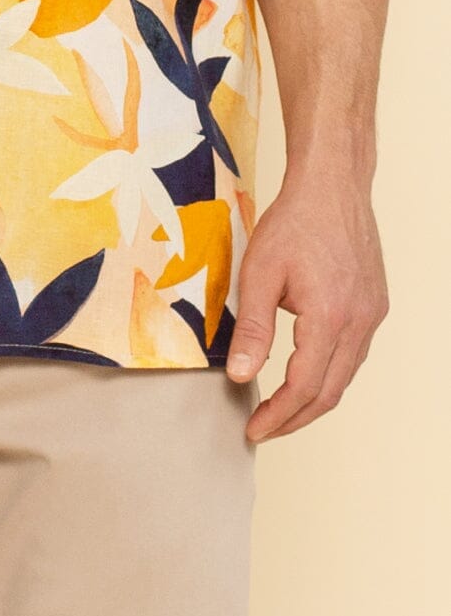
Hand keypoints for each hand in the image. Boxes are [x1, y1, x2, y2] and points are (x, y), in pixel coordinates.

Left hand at [224, 166, 388, 440]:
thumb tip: (241, 376)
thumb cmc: (294, 222)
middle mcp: (359, 323)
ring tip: (280, 409)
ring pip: (345, 376)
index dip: (277, 416)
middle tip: (264, 429)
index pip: (304, 387)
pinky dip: (328, 373)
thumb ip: (251, 328)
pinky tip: (305, 372)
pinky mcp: (373, 305)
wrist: (332, 185)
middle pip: (329, 392)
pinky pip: (353, 354)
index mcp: (330, 318)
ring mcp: (371, 315)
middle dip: (295, 419)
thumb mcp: (259, 273)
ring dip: (313, 399)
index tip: (253, 430)